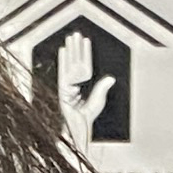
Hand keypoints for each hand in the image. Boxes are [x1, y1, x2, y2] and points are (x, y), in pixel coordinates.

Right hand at [56, 29, 113, 148]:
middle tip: (76, 34)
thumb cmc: (84, 125)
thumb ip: (101, 90)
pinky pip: (63, 75)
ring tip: (72, 38)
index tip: (84, 42)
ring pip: (68, 67)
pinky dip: (63, 63)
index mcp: (76, 89)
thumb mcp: (96, 103)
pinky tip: (64, 52)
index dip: (83, 54)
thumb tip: (110, 78)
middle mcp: (69, 88)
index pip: (81, 68)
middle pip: (72, 64)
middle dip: (74, 49)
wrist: (78, 138)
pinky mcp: (62, 94)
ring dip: (70, 52)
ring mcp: (64, 91)